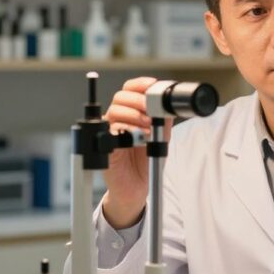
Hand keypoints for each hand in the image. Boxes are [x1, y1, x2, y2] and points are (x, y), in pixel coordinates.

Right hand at [102, 76, 158, 228]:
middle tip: (150, 109)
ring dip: (133, 115)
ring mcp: (109, 132)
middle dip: (138, 100)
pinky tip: (137, 137)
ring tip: (147, 126)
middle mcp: (117, 120)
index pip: (130, 90)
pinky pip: (109, 132)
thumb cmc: (144, 163)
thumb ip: (163, 121)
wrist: (136, 188)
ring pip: (114, 111)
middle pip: (120, 97)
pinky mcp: (105, 147)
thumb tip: (169, 106)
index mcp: (130, 113)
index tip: (152, 85)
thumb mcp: (159, 138)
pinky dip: (125, 131)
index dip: (139, 84)